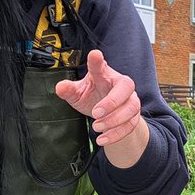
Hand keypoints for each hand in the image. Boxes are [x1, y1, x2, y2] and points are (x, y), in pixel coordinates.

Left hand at [56, 49, 149, 166]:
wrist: (106, 114)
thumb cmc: (92, 97)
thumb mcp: (78, 93)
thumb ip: (69, 90)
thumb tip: (60, 87)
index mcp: (105, 74)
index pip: (101, 66)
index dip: (97, 61)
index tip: (94, 55)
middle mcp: (121, 85)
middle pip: (126, 87)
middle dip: (112, 101)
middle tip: (95, 113)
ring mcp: (131, 100)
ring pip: (131, 108)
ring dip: (114, 120)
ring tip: (96, 127)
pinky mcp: (134, 116)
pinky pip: (130, 125)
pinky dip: (116, 134)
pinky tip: (102, 139)